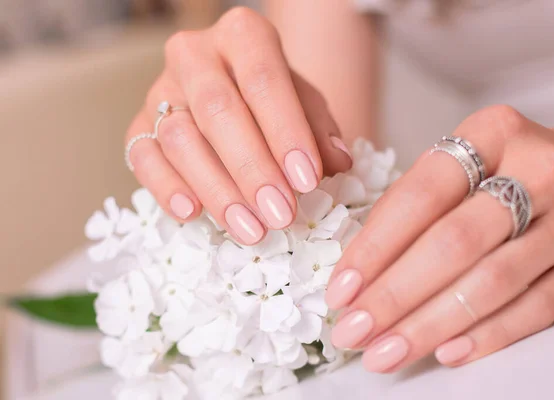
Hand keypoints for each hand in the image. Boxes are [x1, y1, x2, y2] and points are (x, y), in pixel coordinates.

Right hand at [125, 7, 351, 244]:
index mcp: (242, 35)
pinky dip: (167, 188)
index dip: (285, 132)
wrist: (231, 93)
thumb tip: (338, 163)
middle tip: (280, 213)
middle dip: (252, 168)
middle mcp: (194, 54)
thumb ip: (320, 129)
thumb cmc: (273, 100)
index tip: (307, 181)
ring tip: (251, 228)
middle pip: (218, 109)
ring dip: (217, 189)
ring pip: (180, 138)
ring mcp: (159, 89)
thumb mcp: (305, 104)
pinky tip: (194, 214)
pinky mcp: (138, 125)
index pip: (263, 79)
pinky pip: (144, 157)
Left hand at [325, 105, 553, 371]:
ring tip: (385, 352)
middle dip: (395, 295)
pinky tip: (446, 353)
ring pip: (492, 283)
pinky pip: (537, 308)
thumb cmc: (513, 165)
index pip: (421, 195)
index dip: (376, 246)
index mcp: (494, 132)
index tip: (341, 288)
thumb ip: (416, 202)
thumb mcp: (467, 157)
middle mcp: (539, 172)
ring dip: (430, 325)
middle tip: (353, 331)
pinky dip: (488, 335)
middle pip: (454, 244)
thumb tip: (359, 269)